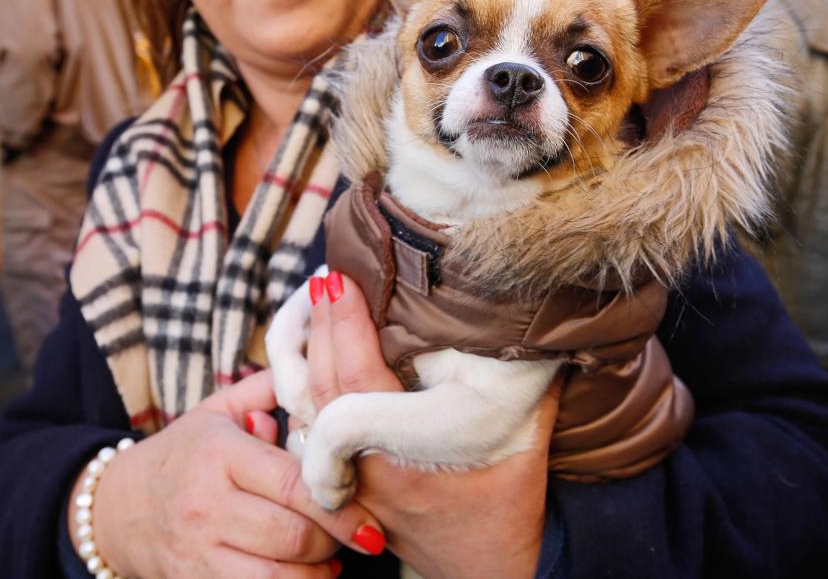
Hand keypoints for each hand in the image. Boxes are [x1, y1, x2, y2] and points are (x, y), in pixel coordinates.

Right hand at [69, 369, 385, 577]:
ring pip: (277, 577)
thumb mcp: (217, 411)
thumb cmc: (183, 453)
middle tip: (357, 531)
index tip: (370, 515)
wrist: (117, 507)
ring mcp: (197, 551)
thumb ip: (267, 389)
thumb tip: (319, 366)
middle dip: (334, 538)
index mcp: (220, 454)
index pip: (292, 484)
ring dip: (316, 572)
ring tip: (332, 556)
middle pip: (292, 535)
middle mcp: (206, 505)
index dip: (340, 503)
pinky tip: (304, 575)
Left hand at [308, 272, 554, 578]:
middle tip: (323, 278)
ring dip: (300, 358)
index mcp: (408, 459)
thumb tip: (520, 301)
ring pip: (300, 417)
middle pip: (318, 392)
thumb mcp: (528, 425)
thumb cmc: (514, 494)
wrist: (497, 567)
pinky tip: (306, 355)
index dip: (341, 326)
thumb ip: (522, 364)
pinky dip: (299, 392)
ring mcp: (347, 486)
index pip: (353, 386)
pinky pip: (301, 436)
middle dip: (315, 328)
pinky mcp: (340, 489)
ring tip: (311, 306)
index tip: (338, 278)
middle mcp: (367, 476)